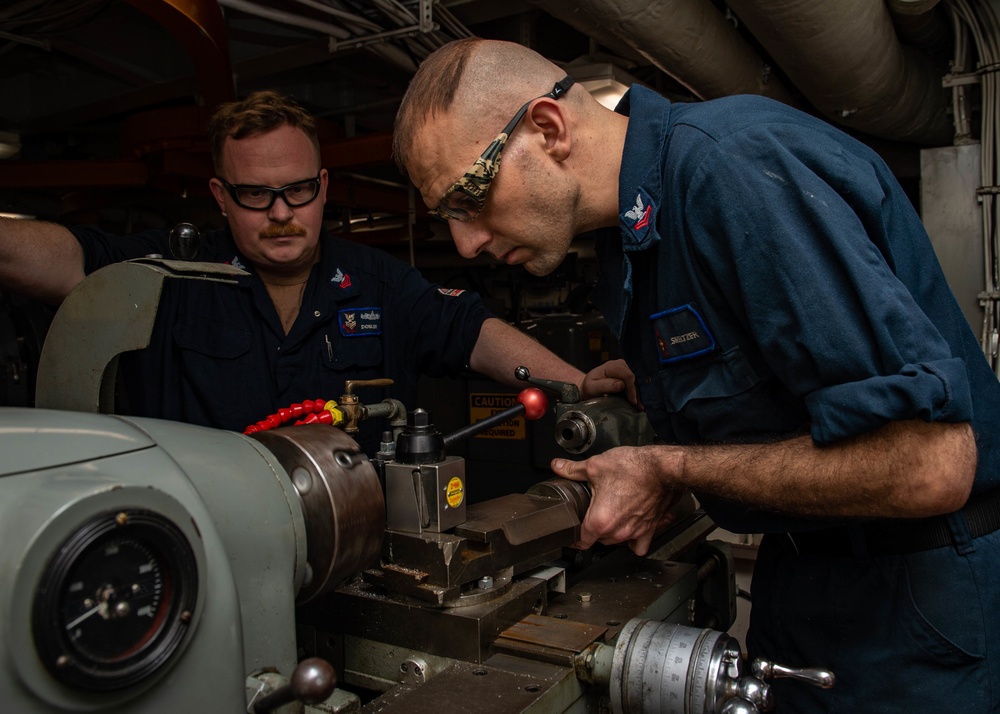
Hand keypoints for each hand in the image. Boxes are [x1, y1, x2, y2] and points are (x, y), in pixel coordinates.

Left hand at [551, 446, 679, 555]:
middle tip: (590, 513)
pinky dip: (632, 541)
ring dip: (610, 533)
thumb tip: (558, 466)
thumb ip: (573, 469)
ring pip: (615, 542)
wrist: (663, 469)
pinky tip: (628, 529)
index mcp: (600, 520)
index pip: (580, 541)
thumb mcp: (596, 465)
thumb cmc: (634, 468)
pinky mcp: (649, 529)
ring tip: (608, 516)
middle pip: (598, 540)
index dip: (572, 537)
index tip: (571, 533)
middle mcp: (617, 531)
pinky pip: (638, 546)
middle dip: (592, 529)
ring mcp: (634, 532)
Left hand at [578, 359, 638, 405]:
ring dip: (637, 394)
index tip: (632, 401)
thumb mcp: (592, 388)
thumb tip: (621, 385)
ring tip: (639, 407)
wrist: (587, 388)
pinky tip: (637, 404)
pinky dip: (635, 394)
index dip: (631, 388)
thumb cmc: (588, 388)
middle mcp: (619, 364)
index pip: (626, 375)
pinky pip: (633, 384)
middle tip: (637, 406)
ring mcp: (624, 369)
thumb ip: (605, 385)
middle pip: (632, 378)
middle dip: (635, 393)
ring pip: (635, 381)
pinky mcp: (626, 376)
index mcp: (611, 366)